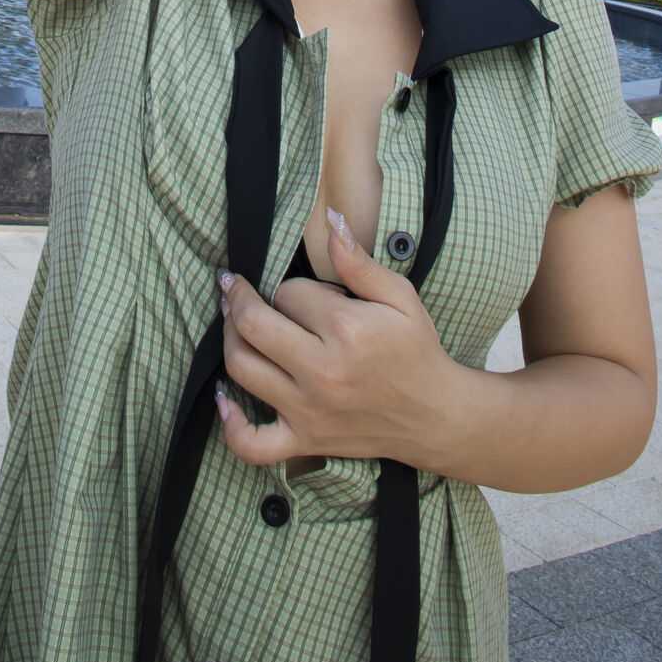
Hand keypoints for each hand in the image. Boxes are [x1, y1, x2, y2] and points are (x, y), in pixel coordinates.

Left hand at [213, 207, 447, 469]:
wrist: (436, 415)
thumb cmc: (417, 351)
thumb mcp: (399, 296)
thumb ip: (357, 260)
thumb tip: (329, 218)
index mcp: (346, 330)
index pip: (288, 293)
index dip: (292, 287)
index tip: (308, 294)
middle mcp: (321, 371)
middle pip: (253, 326)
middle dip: (238, 299)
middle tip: (234, 287)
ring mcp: (309, 410)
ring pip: (242, 370)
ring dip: (230, 340)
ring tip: (234, 323)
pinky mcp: (306, 440)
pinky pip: (253, 443)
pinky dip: (231, 425)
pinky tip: (225, 397)